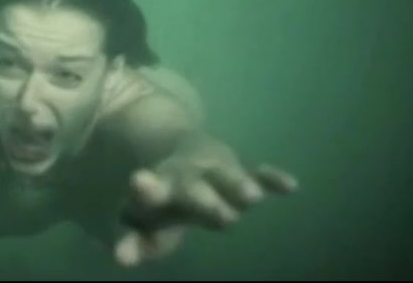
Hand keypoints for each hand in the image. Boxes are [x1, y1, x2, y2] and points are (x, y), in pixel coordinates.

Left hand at [114, 158, 297, 266]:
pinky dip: (272, 178)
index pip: (151, 191)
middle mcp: (187, 176)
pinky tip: (290, 186)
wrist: (183, 152)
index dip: (146, 190)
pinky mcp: (239, 172)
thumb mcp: (142, 221)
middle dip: (205, 199)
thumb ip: (134, 241)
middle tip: (221, 216)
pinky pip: (258, 174)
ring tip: (252, 198)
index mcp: (159, 188)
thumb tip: (122, 259)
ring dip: (238, 186)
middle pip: (194, 187)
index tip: (140, 182)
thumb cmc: (162, 201)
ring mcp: (214, 172)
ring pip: (228, 178)